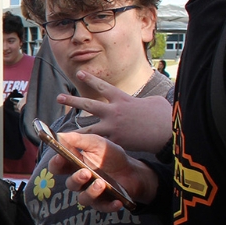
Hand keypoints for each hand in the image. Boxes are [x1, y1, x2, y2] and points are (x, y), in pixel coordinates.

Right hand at [46, 131, 156, 211]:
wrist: (133, 171)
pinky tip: (117, 201)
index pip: (58, 167)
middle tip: (85, 173)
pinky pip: (102, 207)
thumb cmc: (111, 156)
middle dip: (76, 179)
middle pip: (70, 184)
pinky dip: (109, 205)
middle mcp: (79, 181)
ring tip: (101, 184)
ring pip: (83, 198)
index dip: (56, 163)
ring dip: (91, 192)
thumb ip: (79, 140)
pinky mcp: (103, 203)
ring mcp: (90, 193)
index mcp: (74, 165)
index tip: (60, 157)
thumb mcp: (97, 143)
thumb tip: (59, 135)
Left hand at [58, 71, 172, 151]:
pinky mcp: (115, 141)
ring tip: (61, 133)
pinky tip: (79, 151)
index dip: (90, 79)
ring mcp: (113, 127)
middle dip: (72, 101)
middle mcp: (114, 111)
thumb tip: (142, 102)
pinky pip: (99, 144)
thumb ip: (141, 100)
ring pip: (88, 128)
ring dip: (74, 131)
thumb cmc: (162, 116)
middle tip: (59, 97)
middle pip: (89, 105)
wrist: (166, 132)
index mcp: (122, 99)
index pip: (102, 87)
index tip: (79, 73)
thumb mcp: (152, 101)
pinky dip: (90, 147)